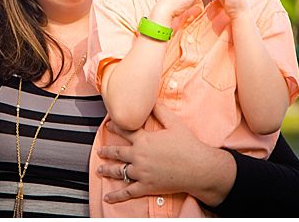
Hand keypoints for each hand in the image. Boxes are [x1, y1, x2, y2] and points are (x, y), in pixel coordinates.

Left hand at [96, 104, 233, 205]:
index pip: (126, 131)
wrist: (198, 167)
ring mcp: (141, 173)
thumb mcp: (175, 123)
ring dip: (107, 170)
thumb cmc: (188, 145)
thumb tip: (152, 101)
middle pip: (118, 153)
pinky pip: (128, 191)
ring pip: (119, 171)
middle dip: (107, 151)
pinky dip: (116, 195)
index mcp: (144, 140)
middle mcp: (139, 156)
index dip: (115, 127)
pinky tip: (108, 197)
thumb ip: (161, 111)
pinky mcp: (146, 186)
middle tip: (100, 150)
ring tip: (100, 170)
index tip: (108, 125)